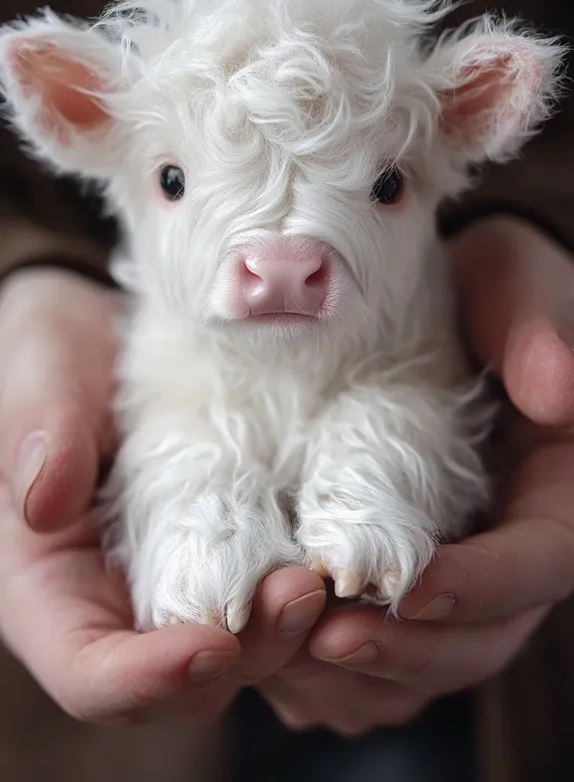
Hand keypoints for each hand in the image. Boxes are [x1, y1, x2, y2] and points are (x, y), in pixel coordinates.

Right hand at [0, 266, 326, 720]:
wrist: (104, 338)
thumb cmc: (52, 355)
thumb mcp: (38, 373)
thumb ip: (39, 431)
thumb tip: (45, 502)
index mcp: (53, 589)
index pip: (92, 673)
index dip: (146, 680)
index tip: (210, 642)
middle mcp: (119, 606)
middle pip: (184, 674)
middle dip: (247, 652)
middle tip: (300, 591)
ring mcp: (180, 584)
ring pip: (241, 647)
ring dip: (290, 631)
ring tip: (328, 576)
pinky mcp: (232, 554)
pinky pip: (270, 594)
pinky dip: (311, 590)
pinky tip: (344, 556)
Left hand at [260, 216, 573, 733]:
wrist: (440, 299)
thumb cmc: (485, 286)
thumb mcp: (516, 284)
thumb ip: (535, 331)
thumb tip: (558, 395)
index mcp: (556, 492)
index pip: (540, 563)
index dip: (483, 586)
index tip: (410, 585)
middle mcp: (511, 544)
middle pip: (483, 635)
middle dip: (411, 648)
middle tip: (329, 638)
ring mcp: (461, 567)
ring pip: (430, 659)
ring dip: (365, 673)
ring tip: (290, 657)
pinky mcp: (406, 573)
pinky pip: (383, 651)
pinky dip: (337, 672)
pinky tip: (279, 659)